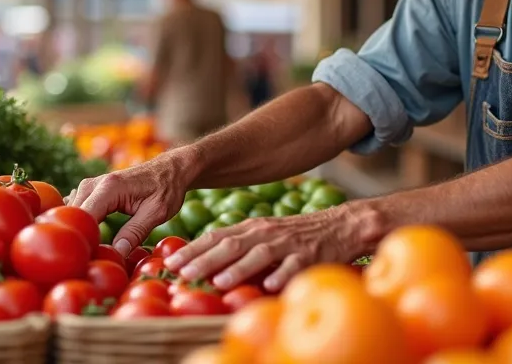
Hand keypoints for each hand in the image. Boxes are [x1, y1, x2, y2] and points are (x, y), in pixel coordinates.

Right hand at [66, 156, 189, 255]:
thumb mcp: (157, 212)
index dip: (83, 239)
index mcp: (109, 188)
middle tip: (88, 259)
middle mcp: (93, 184)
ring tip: (89, 251)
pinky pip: (77, 210)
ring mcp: (89, 186)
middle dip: (78, 237)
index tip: (89, 259)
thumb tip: (117, 254)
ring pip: (72, 214)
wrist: (171, 169)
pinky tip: (88, 238)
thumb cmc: (167, 188)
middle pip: (73, 217)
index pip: (83, 218)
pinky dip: (80, 224)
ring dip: (78, 231)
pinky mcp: (90, 191)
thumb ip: (135, 233)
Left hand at [163, 206, 363, 292]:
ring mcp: (288, 243)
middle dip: (205, 260)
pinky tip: (269, 286)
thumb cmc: (297, 236)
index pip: (216, 236)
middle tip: (183, 274)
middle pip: (231, 245)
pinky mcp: (310, 254)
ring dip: (238, 268)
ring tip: (219, 282)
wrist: (341, 226)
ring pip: (259, 254)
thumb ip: (241, 246)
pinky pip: (294, 265)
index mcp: (253, 228)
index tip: (170, 262)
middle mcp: (266, 232)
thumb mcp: (265, 235)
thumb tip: (208, 266)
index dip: (193, 249)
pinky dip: (281, 275)